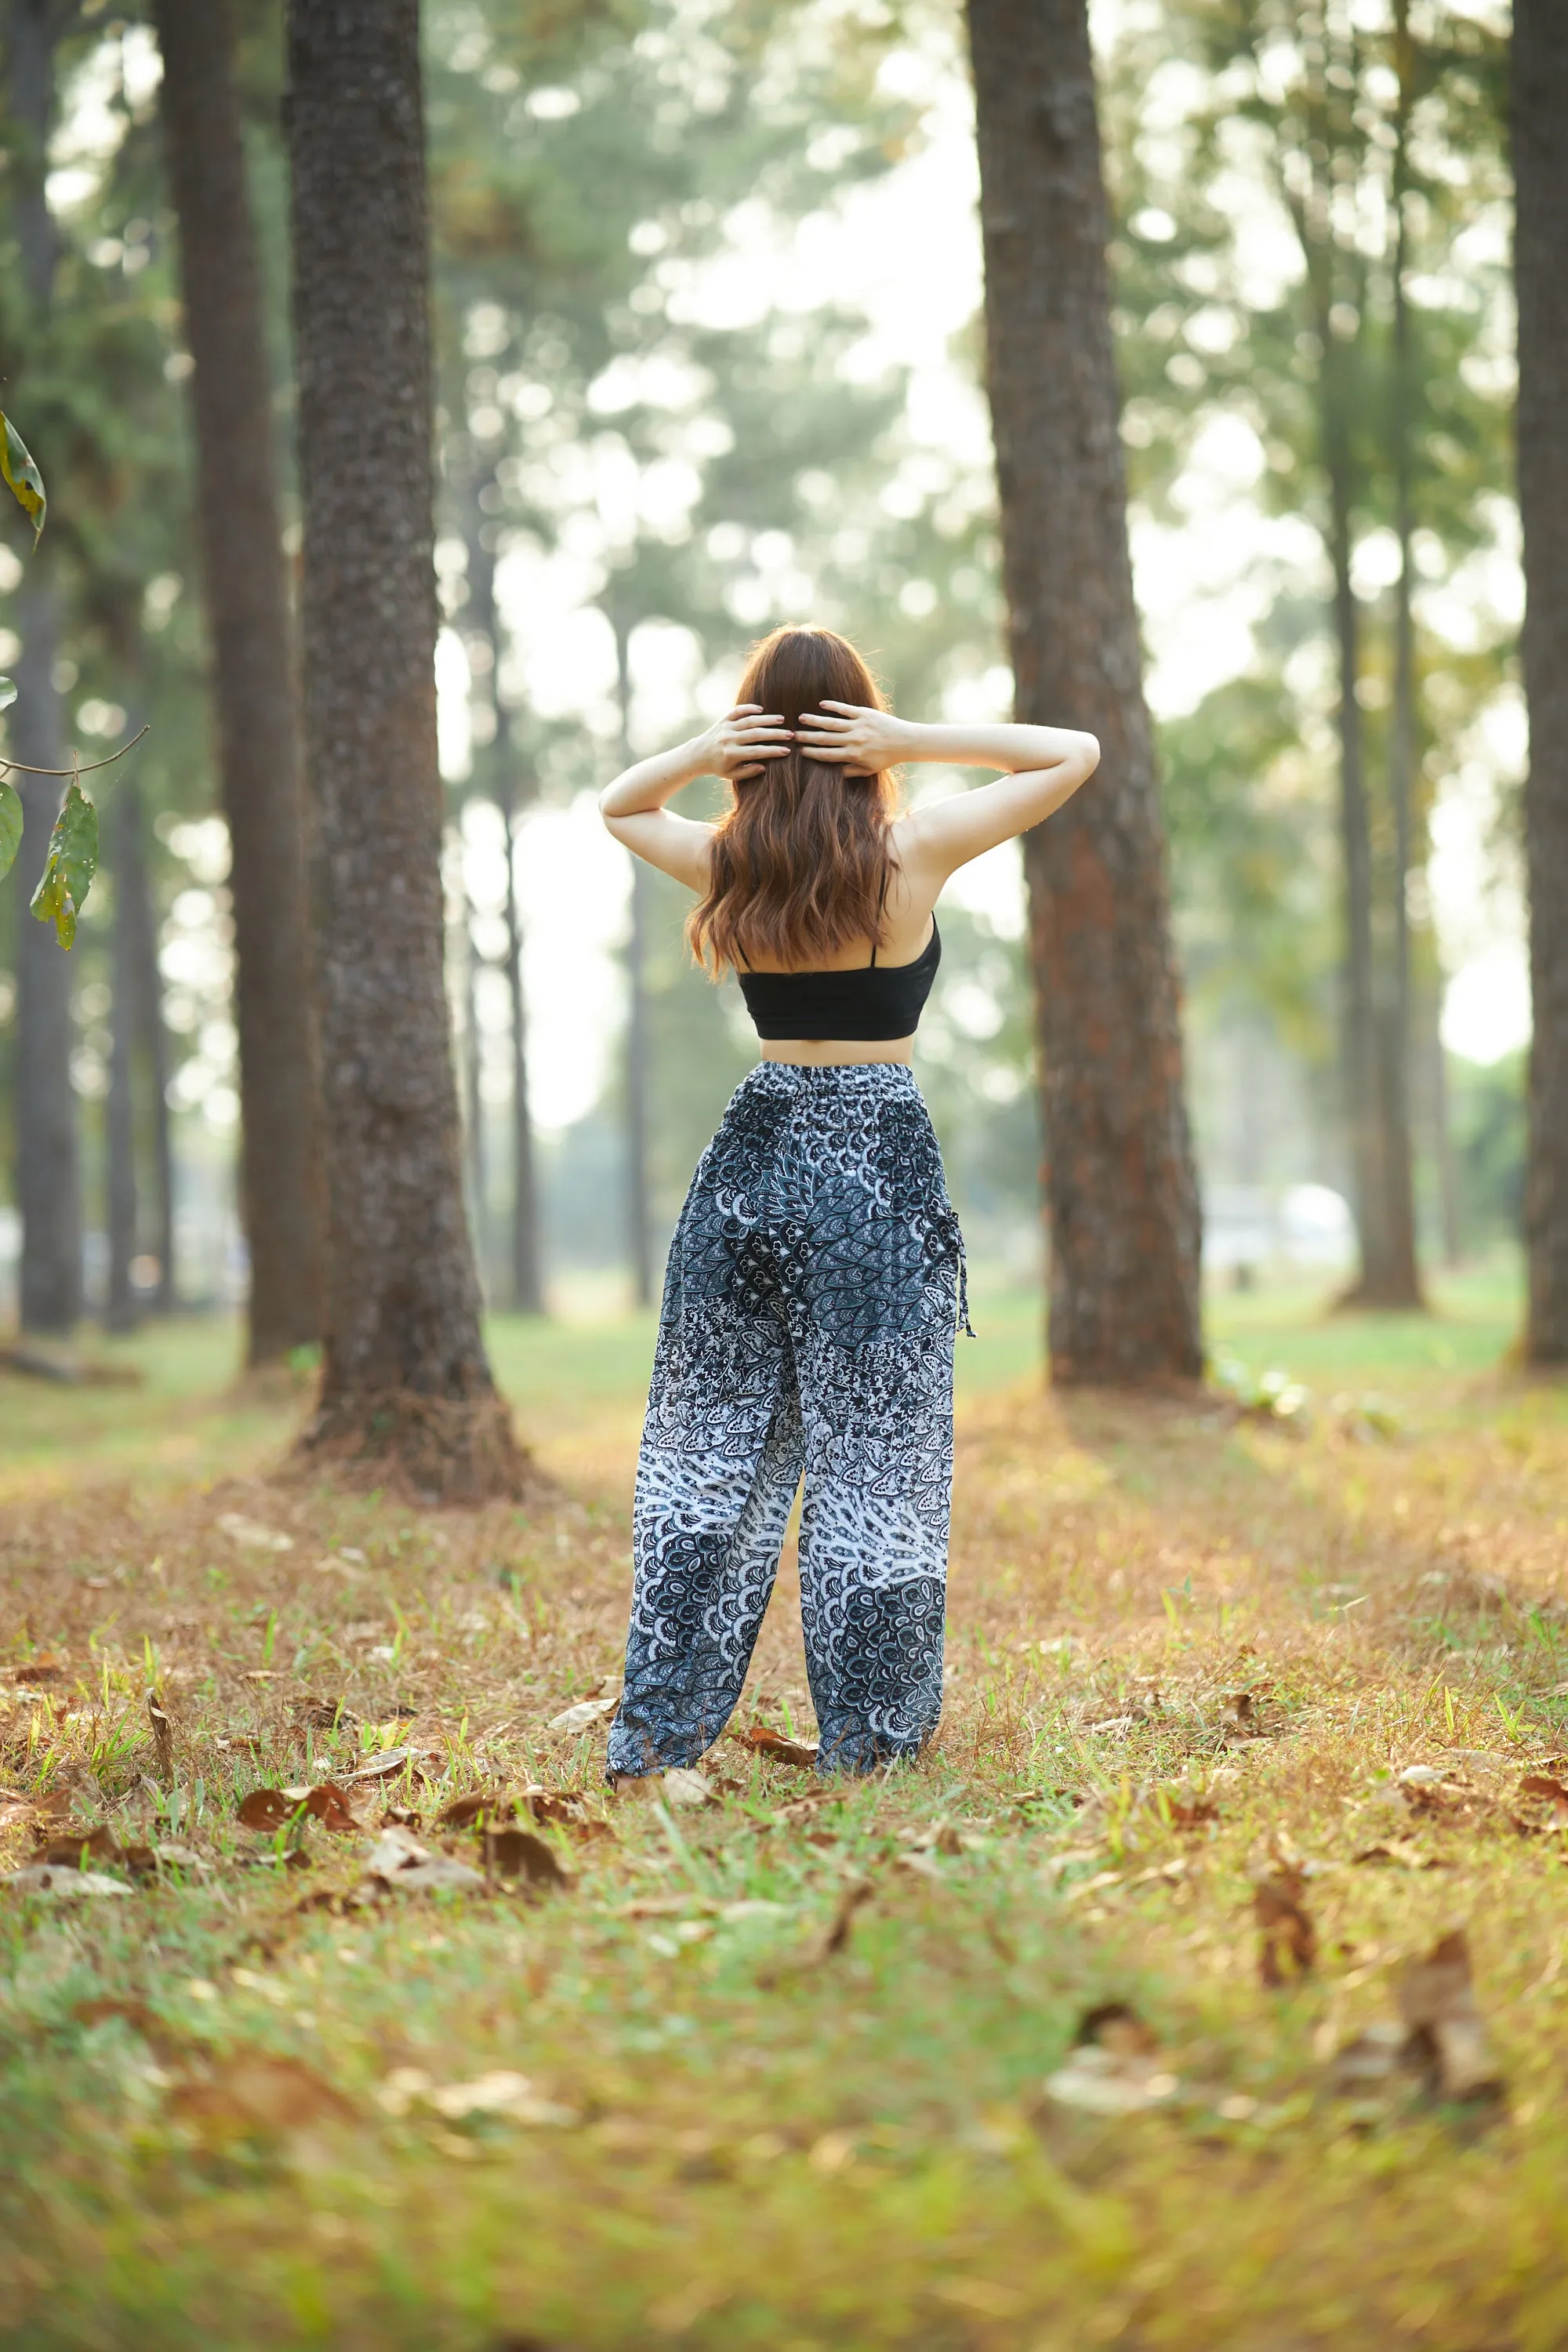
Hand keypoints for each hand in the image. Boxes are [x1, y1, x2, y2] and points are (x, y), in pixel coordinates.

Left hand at [699, 704, 792, 781]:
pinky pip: (738, 711)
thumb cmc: (719, 766)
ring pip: (749, 720)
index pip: (756, 752)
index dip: (773, 751)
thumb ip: (748, 772)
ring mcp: (726, 727)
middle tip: (790, 734)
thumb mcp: (732, 774)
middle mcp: (729, 739)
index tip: (787, 751)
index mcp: (731, 754)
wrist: (699, 754)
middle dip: (775, 734)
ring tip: (782, 719)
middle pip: (756, 734)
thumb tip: (764, 766)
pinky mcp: (723, 719)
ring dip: (767, 719)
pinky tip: (761, 709)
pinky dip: (749, 708)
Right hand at [792, 700, 911, 775]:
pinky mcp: (864, 714)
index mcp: (853, 755)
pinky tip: (821, 704)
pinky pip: (845, 709)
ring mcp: (858, 726)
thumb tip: (834, 773)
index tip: (800, 751)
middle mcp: (853, 741)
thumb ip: (851, 772)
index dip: (811, 753)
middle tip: (793, 734)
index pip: (827, 755)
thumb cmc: (887, 758)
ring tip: (801, 718)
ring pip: (831, 723)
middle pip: (825, 739)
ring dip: (815, 720)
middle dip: (807, 737)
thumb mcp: (869, 770)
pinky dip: (833, 706)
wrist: (905, 741)